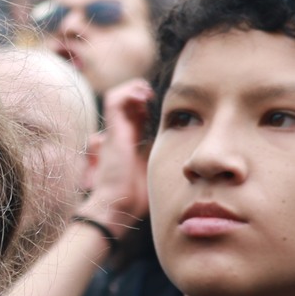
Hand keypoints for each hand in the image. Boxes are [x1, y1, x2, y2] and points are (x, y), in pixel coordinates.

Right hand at [82, 78, 153, 235]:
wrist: (117, 205)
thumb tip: (181, 150)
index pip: (134, 116)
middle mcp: (119, 134)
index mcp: (129, 143)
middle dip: (140, 94)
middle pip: (126, 103)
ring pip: (118, 97)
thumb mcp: (152, 171)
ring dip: (133, 89)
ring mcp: (115, 132)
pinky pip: (114, 101)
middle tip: (154, 95)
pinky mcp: (113, 131)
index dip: (145, 106)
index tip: (163, 106)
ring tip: (147, 92)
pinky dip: (127, 93)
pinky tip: (142, 96)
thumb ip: (159, 158)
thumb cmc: (135, 196)